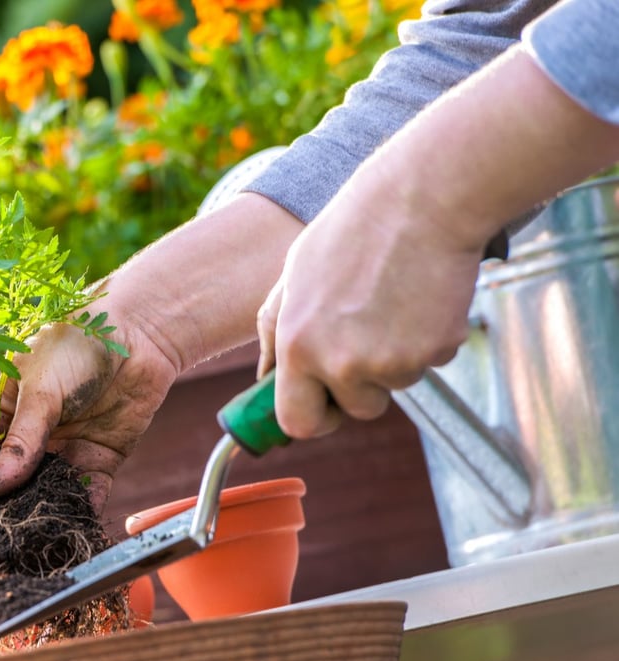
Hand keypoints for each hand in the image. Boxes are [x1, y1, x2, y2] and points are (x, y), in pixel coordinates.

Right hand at [0, 311, 179, 555]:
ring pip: (37, 499)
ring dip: (27, 527)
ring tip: (14, 560)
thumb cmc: (75, 342)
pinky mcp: (96, 463)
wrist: (139, 331)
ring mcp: (59, 453)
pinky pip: (82, 499)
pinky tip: (64, 544)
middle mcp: (24, 439)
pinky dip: (74, 521)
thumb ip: (18, 443)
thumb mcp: (38, 389)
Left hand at [256, 46, 618, 440]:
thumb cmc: (351, 234)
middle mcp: (340, 362)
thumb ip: (275, 333)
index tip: (324, 406)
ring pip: (395, 384)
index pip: (297, 421)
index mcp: (297, 345)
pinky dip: (427, 339)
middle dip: (362, 390)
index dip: (313, 418)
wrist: (420, 201)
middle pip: (356, 410)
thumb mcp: (293, 278)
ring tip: (391, 301)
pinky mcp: (435, 351)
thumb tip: (264, 378)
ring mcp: (391, 362)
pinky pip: (429, 362)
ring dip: (396, 356)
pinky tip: (419, 297)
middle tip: (368, 339)